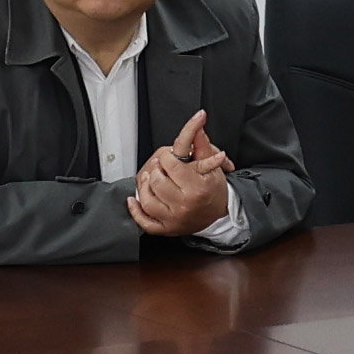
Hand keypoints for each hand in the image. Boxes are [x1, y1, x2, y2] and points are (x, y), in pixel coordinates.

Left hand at [128, 111, 236, 236]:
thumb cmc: (213, 188)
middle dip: (156, 171)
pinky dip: (136, 211)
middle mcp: (184, 205)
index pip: (171, 166)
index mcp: (196, 188)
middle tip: (161, 168)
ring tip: (151, 179)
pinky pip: (144, 221)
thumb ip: (201, 144)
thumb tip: (198, 125)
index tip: (169, 158)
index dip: (167, 158)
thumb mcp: (212, 165)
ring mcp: (173, 219)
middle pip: (157, 182)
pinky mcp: (166, 228)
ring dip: (144, 186)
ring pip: (147, 200)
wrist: (219, 213)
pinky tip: (134, 200)